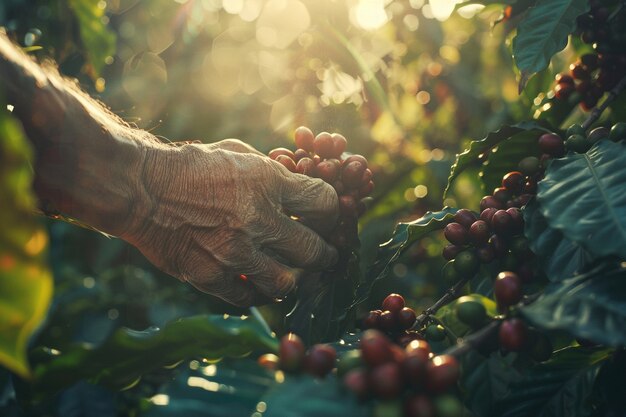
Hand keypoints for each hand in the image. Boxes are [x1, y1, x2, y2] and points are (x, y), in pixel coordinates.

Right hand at [124, 139, 339, 305]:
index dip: (332, 212)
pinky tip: (257, 282)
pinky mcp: (210, 276)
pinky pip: (249, 297)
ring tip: (292, 274)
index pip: (325, 203)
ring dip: (294, 279)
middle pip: (315, 251)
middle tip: (325, 255)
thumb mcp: (238, 153)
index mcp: (268, 182)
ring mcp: (234, 252)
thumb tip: (300, 183)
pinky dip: (258, 292)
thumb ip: (272, 171)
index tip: (326, 218)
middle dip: (326, 254)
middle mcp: (257, 219)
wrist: (141, 188)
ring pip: (287, 283)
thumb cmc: (191, 166)